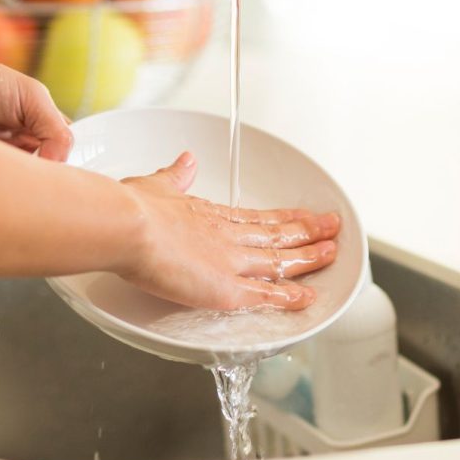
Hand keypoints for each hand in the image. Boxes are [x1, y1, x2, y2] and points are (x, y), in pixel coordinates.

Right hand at [120, 152, 340, 310]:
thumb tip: (186, 161)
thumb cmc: (132, 208)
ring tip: (331, 254)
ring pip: (279, 261)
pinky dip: (287, 297)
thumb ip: (175, 176)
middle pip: (277, 235)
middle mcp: (227, 237)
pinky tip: (307, 298)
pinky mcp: (224, 289)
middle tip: (332, 228)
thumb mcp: (157, 185)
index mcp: (211, 216)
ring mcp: (230, 262)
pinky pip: (264, 296)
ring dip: (307, 258)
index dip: (283, 219)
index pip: (257, 218)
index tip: (303, 216)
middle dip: (308, 232)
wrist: (127, 226)